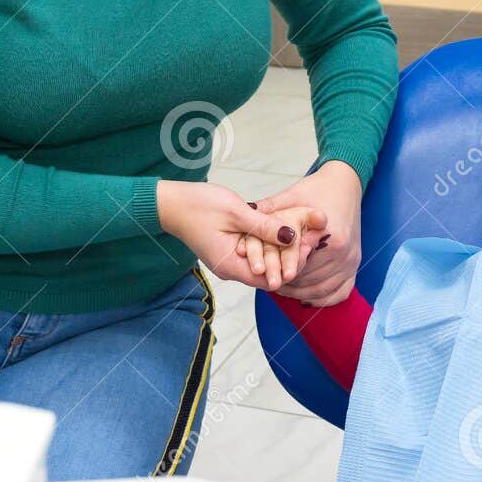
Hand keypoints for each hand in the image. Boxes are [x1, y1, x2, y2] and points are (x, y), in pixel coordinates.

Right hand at [157, 179, 310, 285]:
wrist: (170, 203)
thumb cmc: (199, 205)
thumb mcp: (237, 213)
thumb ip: (265, 227)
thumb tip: (292, 236)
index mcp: (231, 265)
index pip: (268, 279)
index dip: (289, 266)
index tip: (308, 247)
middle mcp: (230, 269)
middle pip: (266, 273)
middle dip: (288, 259)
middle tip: (311, 240)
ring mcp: (228, 260)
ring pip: (261, 262)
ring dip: (278, 251)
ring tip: (301, 234)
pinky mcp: (228, 250)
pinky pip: (252, 253)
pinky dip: (266, 245)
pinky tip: (280, 231)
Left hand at [255, 160, 362, 305]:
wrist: (345, 183)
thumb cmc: (316, 189)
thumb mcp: (291, 196)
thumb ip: (268, 208)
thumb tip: (245, 213)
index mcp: (330, 236)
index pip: (298, 263)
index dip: (278, 269)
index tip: (263, 272)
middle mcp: (343, 252)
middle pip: (308, 279)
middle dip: (286, 283)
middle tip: (267, 283)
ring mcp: (351, 261)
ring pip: (320, 290)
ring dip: (299, 292)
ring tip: (280, 289)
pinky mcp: (355, 266)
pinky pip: (338, 293)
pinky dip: (320, 297)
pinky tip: (304, 295)